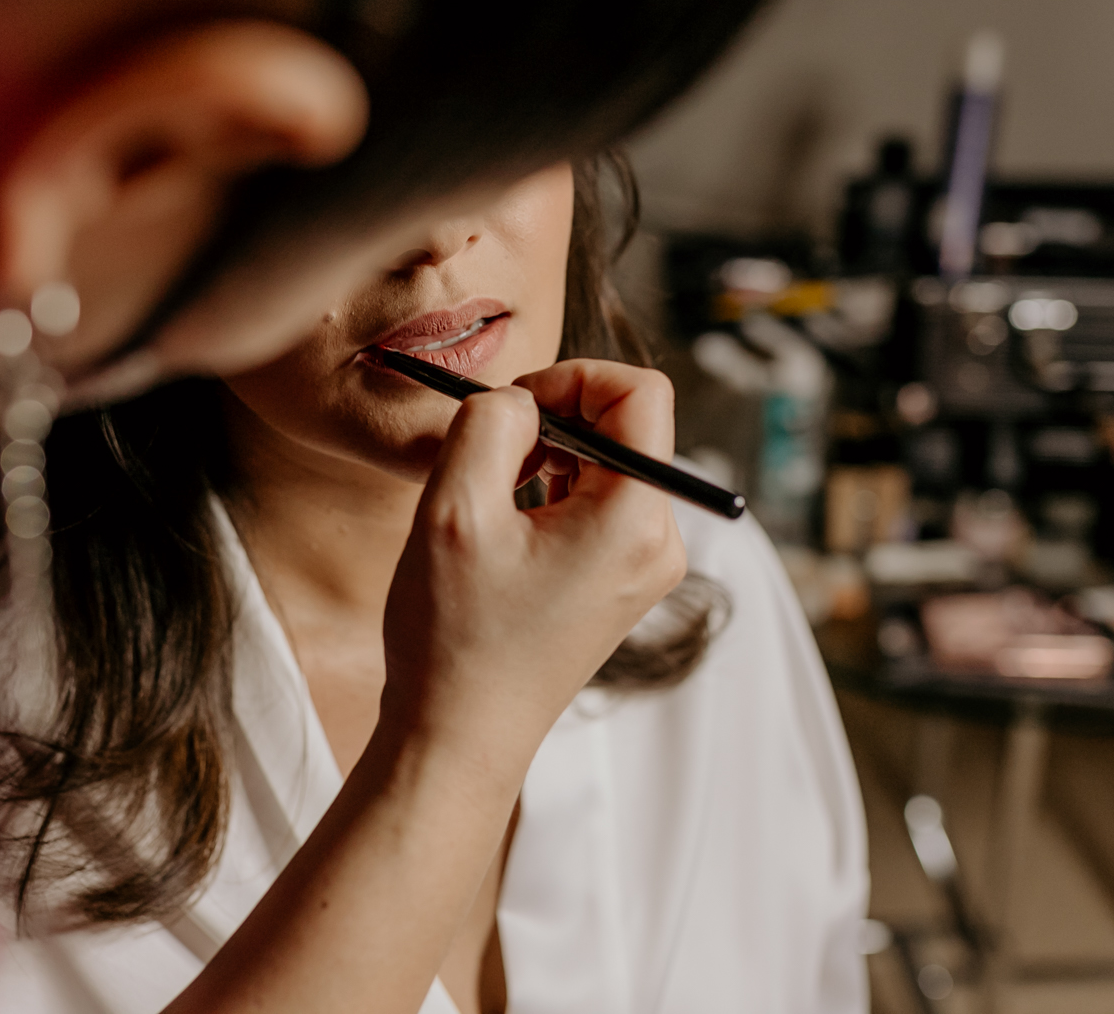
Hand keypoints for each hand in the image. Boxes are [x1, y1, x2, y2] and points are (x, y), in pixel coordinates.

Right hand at [377, 359, 687, 760]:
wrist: (459, 737)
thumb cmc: (456, 637)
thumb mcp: (455, 507)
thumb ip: (490, 422)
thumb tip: (519, 398)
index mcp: (635, 520)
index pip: (641, 393)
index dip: (573, 377)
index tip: (516, 407)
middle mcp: (659, 544)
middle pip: (628, 426)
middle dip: (557, 417)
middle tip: (492, 452)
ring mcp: (645, 567)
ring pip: (609, 462)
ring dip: (550, 456)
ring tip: (494, 497)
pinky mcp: (621, 583)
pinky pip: (600, 503)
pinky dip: (554, 493)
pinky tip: (507, 529)